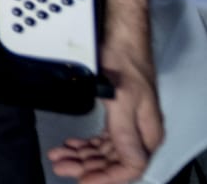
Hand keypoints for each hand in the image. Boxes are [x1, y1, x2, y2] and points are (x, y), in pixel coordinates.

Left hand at [47, 38, 160, 182]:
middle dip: (87, 167)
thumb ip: (124, 130)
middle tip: (62, 166)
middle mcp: (139, 131)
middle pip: (114, 161)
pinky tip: (70, 145)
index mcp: (147, 131)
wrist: (121, 36)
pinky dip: (84, 144)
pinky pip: (101, 137)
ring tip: (59, 157)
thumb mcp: (122, 97)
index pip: (130, 166)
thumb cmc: (125, 60)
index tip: (83, 181)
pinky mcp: (116, 114)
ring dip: (82, 157)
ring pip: (104, 151)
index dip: (107, 178)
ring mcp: (127, 123)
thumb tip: (130, 160)